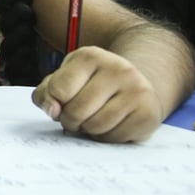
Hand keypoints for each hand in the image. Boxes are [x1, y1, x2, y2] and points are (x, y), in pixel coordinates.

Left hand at [31, 46, 162, 142]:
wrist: (133, 87)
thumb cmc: (90, 85)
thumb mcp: (64, 80)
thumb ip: (46, 94)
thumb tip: (53, 110)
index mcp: (90, 56)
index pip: (59, 89)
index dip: (54, 104)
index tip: (59, 104)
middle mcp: (117, 68)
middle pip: (77, 111)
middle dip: (69, 121)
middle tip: (75, 118)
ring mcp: (137, 89)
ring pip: (96, 126)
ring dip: (87, 130)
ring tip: (92, 120)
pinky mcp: (148, 112)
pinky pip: (114, 137)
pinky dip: (105, 137)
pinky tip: (109, 125)